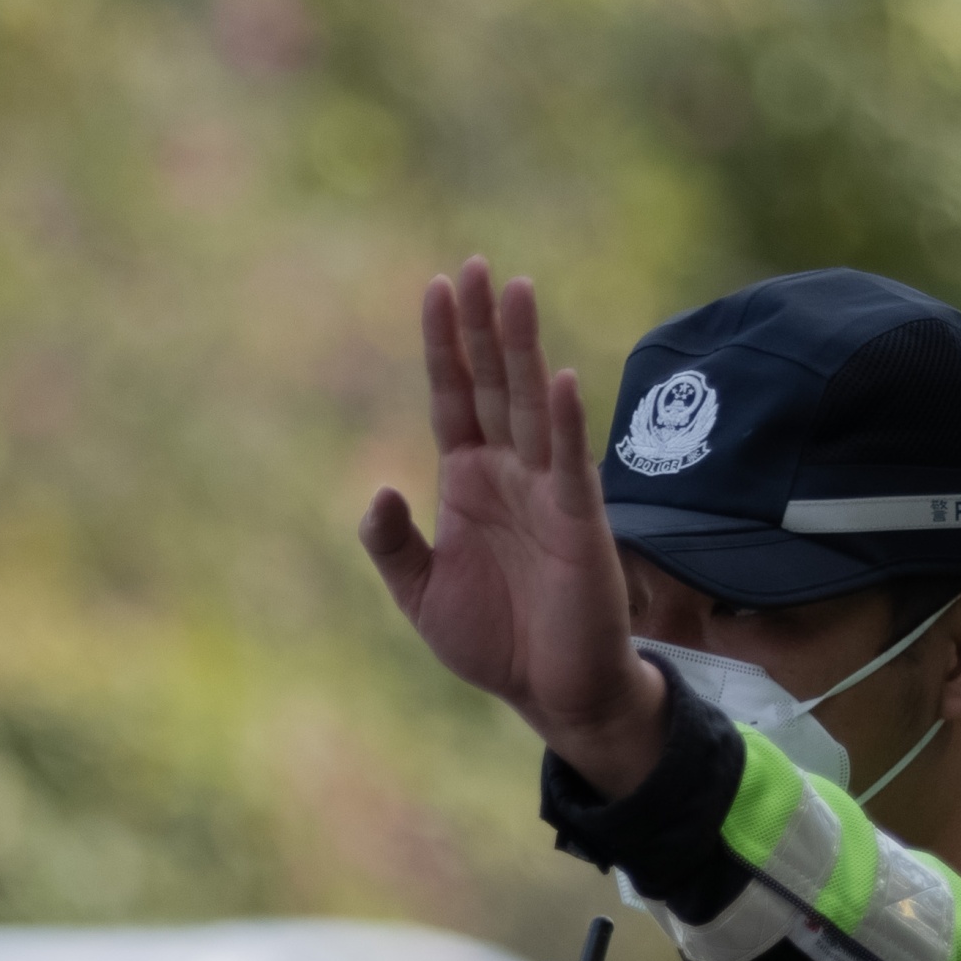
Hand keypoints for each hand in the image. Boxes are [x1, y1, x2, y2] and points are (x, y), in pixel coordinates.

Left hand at [358, 257, 669, 794]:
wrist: (552, 694)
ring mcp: (548, 491)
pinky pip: (570, 462)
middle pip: (495, 383)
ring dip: (524, 349)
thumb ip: (393, 545)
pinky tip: (559, 377)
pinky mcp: (580, 521)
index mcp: (469, 482)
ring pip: (533, 405)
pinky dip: (565, 421)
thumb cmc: (494, 642)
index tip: (436, 286)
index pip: (454, 397)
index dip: (445, 345)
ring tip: (515, 290)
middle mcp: (510, 473)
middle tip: (476, 265)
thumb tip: (379, 490)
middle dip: (483, 326)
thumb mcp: (420, 595)